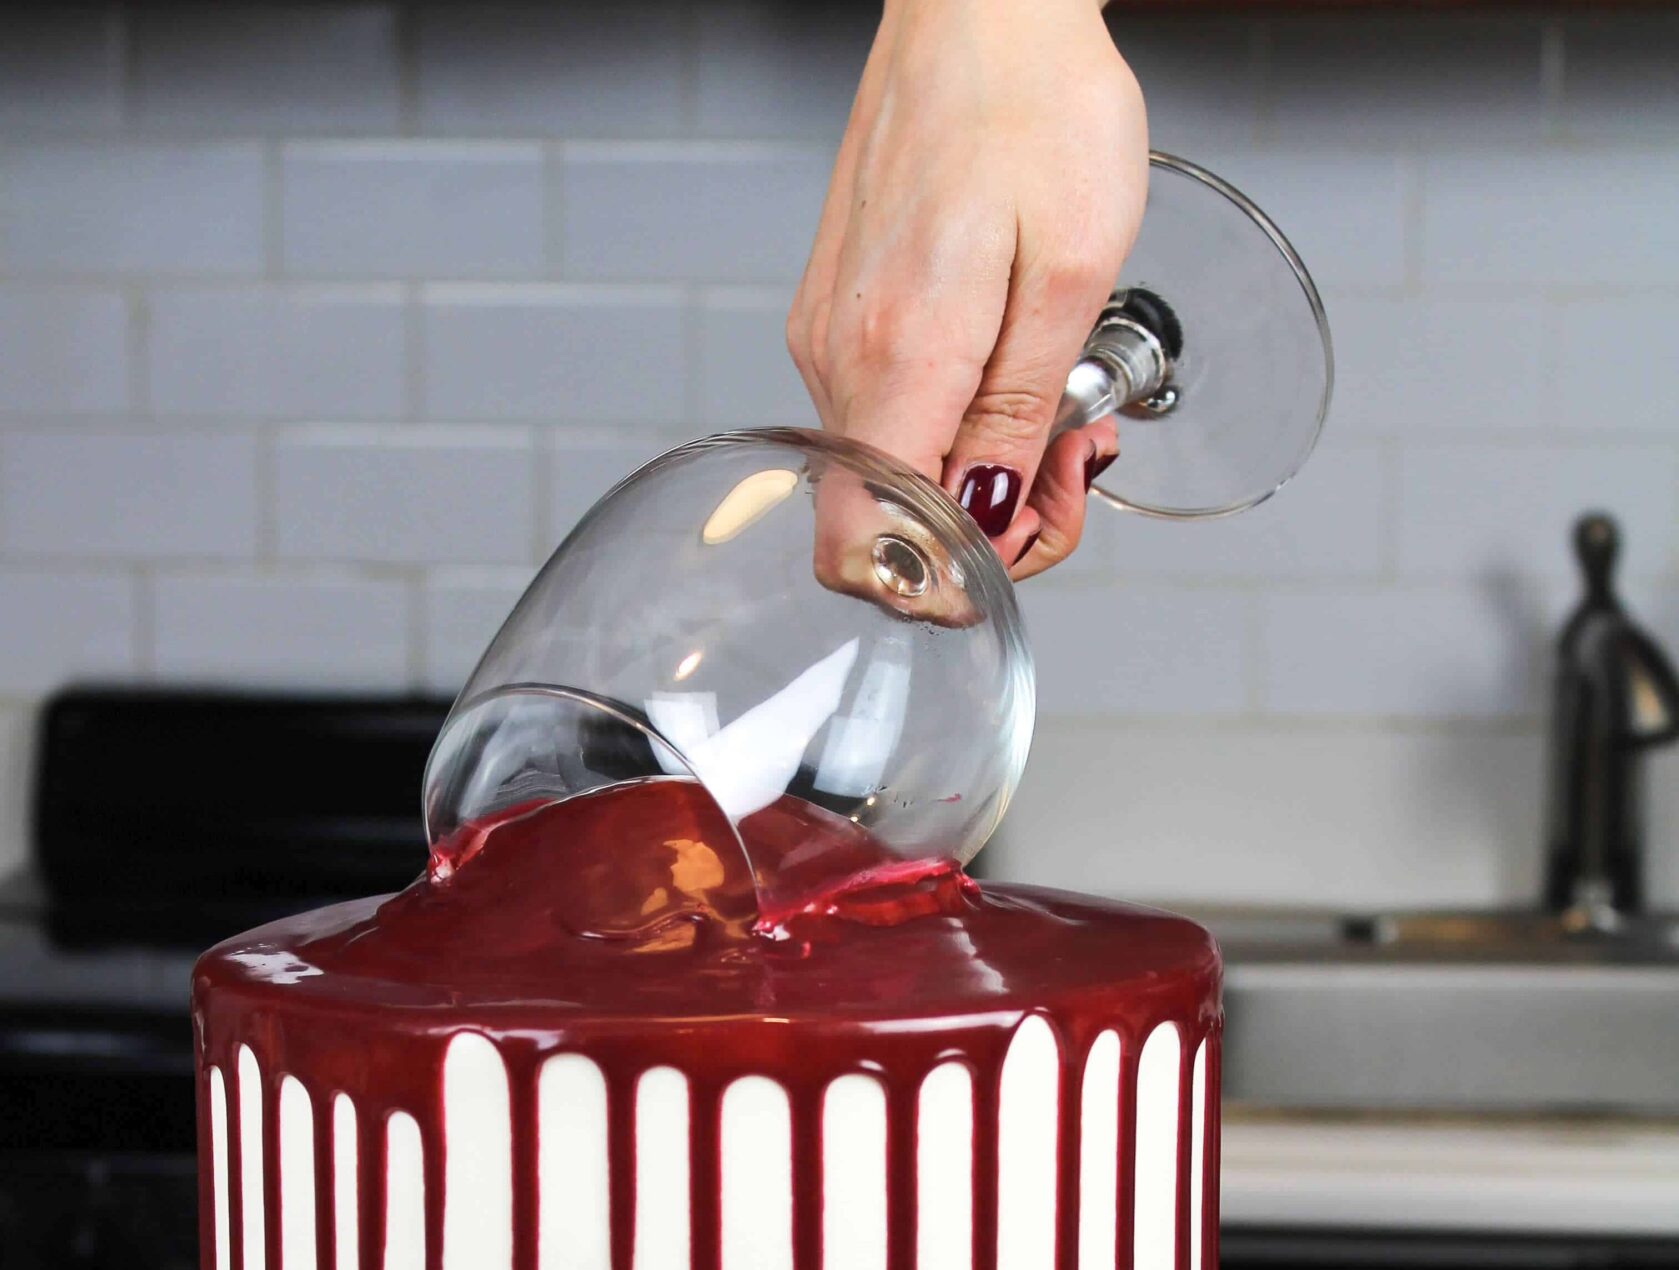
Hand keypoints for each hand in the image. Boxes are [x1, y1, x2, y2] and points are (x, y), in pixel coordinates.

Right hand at [789, 0, 1146, 577]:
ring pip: (890, 468)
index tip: (1026, 543)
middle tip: (1075, 465)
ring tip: (1057, 406)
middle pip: (887, 519)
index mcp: (897, 357)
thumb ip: (1020, 416)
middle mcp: (839, 355)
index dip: (947, 578)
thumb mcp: (1074, 272)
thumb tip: (985, 519)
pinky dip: (950, 419)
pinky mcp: (836, 312)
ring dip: (977, 468)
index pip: (869, 545)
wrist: (981, 2)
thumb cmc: (1036, 104)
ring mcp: (828, 333)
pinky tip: (1008, 372)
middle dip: (989, 523)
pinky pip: (885, 411)